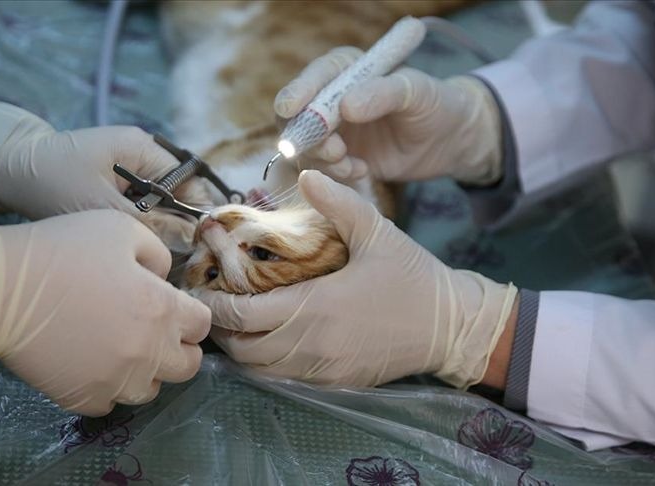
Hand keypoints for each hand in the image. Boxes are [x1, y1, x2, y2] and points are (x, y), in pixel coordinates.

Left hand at [0, 102, 194, 246]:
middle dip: (178, 221)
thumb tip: (187, 240)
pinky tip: (134, 242)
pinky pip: (139, 205)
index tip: (203, 241)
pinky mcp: (112, 183)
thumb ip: (148, 223)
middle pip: (176, 192)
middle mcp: (139, 154)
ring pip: (158, 203)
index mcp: (141, 148)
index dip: (198, 210)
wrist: (5, 170)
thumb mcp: (100, 206)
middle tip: (179, 254)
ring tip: (156, 250)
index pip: (188, 180)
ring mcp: (126, 168)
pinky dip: (139, 223)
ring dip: (157, 225)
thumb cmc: (50, 181)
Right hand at [0, 210, 210, 415]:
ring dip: (144, 372)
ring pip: (150, 390)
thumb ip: (156, 255)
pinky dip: (106, 389)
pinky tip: (90, 366)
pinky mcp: (84, 399)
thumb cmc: (65, 250)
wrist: (2, 288)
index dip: (189, 314)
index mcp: (164, 310)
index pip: (202, 324)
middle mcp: (150, 353)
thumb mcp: (122, 230)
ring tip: (119, 350)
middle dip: (178, 348)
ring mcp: (118, 382)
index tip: (169, 306)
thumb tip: (161, 279)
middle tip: (152, 332)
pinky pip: (110, 404)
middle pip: (188, 366)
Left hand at [194, 171, 516, 387]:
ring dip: (241, 349)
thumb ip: (338, 203)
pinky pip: (284, 379)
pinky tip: (268, 340)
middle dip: (221, 330)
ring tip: (236, 323)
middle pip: (242, 350)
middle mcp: (311, 345)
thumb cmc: (412, 277)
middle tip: (214, 304)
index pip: (243, 316)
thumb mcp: (377, 232)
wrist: (451, 326)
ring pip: (260, 371)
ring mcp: (322, 369)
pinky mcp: (334, 382)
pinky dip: (266, 364)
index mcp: (314, 307)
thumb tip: (309, 174)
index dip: (215, 305)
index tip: (203, 288)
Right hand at [275, 47, 502, 184]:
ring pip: (306, 148)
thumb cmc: (435, 104)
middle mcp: (331, 101)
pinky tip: (362, 171)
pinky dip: (336, 175)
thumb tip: (345, 105)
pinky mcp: (339, 160)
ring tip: (351, 166)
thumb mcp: (417, 91)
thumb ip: (383, 93)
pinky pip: (322, 171)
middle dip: (308, 137)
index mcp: (346, 71)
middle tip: (334, 150)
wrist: (449, 141)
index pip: (314, 78)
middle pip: (297, 117)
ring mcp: (333, 132)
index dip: (298, 93)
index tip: (291, 109)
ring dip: (323, 160)